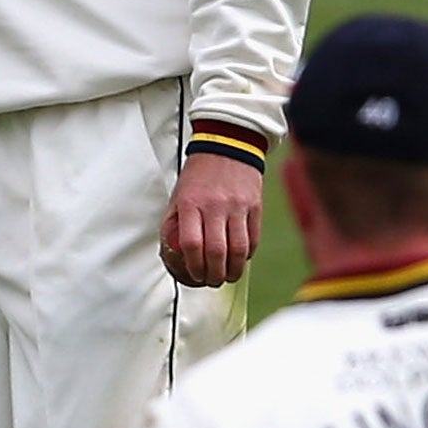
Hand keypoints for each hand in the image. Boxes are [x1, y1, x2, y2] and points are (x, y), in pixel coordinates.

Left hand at [160, 152, 262, 287]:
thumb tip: (172, 252)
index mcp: (191, 203)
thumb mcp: (179, 195)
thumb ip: (175, 223)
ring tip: (227, 276)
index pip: (192, 244)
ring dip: (233, 270)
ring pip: (238, 249)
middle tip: (212, 281)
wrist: (228, 146)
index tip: (194, 274)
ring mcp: (237, 206)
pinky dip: (247, 255)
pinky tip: (240, 259)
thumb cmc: (199, 175)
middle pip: (217, 251)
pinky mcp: (254, 206)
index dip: (194, 266)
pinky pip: (253, 238)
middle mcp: (214, 206)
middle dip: (214, 274)